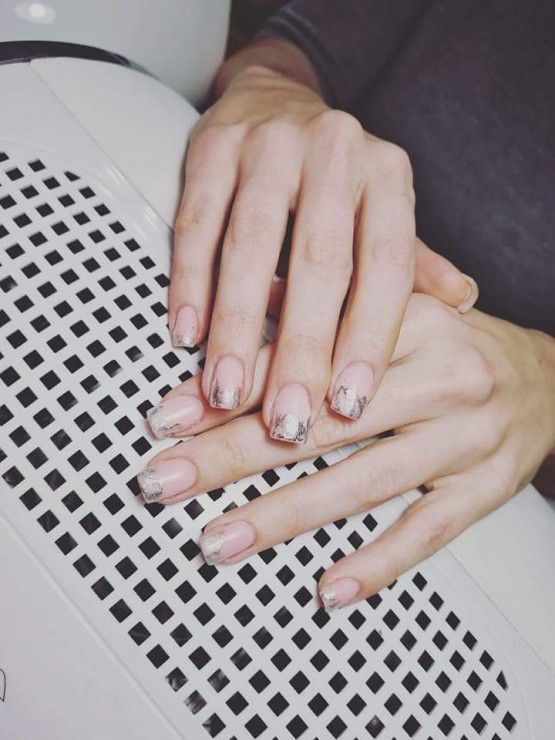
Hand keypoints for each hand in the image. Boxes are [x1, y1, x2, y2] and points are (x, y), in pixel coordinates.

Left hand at [139, 295, 554, 608]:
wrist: (547, 381)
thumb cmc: (457, 347)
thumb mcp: (400, 309)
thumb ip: (326, 306)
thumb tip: (247, 297)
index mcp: (406, 324)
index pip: (303, 357)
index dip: (231, 390)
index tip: (168, 419)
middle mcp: (437, 380)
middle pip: (320, 424)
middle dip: (231, 456)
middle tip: (165, 482)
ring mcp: (462, 440)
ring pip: (363, 483)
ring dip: (284, 517)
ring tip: (218, 541)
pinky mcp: (483, 491)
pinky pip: (427, 534)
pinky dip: (378, 564)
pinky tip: (329, 589)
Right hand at [170, 62, 477, 442]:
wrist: (274, 97)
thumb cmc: (335, 176)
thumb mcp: (383, 208)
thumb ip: (415, 258)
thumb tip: (463, 301)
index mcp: (387, 175)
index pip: (387, 266)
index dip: (369, 339)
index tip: (349, 404)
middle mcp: (335, 153)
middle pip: (319, 263)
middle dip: (303, 349)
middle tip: (288, 419)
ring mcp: (270, 144)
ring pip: (250, 246)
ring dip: (237, 327)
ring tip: (228, 392)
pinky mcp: (213, 146)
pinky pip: (198, 223)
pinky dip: (190, 283)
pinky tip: (187, 333)